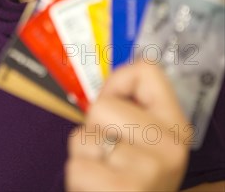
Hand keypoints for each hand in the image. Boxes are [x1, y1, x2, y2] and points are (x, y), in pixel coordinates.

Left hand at [65, 61, 189, 191]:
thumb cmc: (130, 180)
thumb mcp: (144, 142)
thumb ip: (131, 107)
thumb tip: (116, 72)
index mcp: (175, 127)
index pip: (147, 71)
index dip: (118, 83)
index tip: (115, 103)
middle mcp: (168, 146)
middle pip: (103, 104)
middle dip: (94, 128)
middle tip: (109, 152)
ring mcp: (147, 169)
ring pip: (85, 136)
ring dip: (84, 154)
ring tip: (104, 172)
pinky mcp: (122, 189)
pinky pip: (76, 164)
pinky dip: (79, 175)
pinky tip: (97, 187)